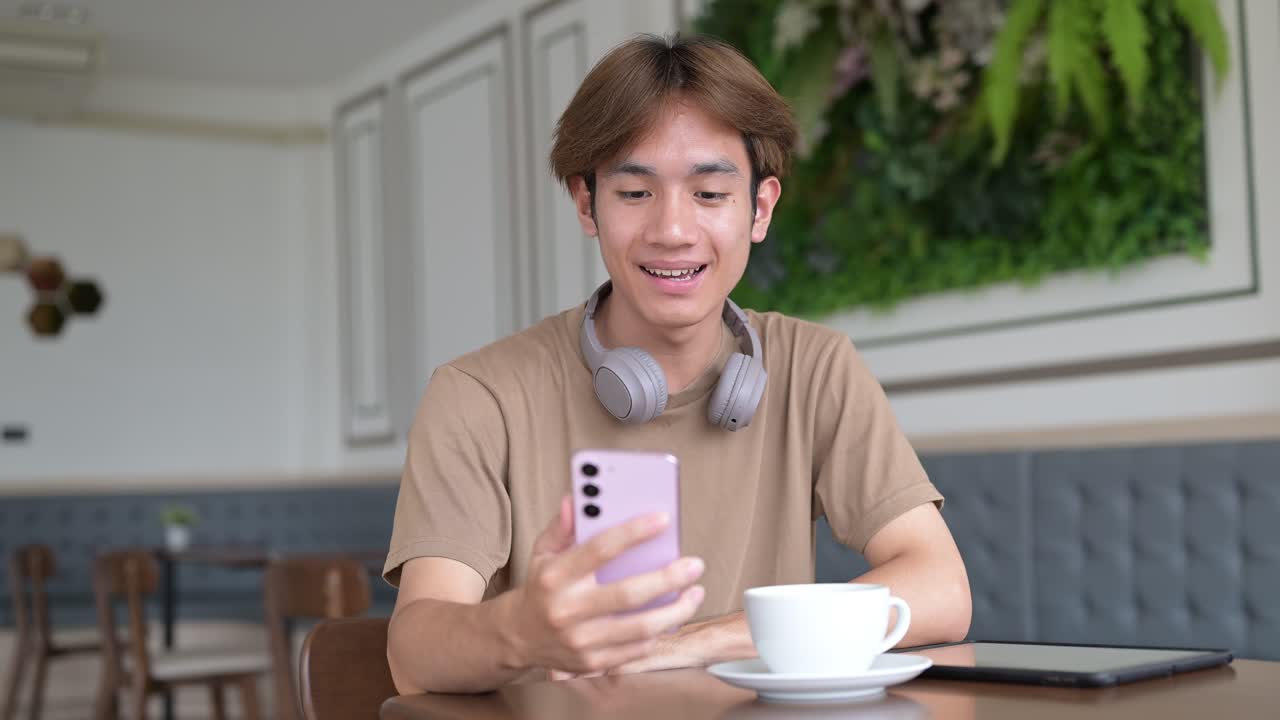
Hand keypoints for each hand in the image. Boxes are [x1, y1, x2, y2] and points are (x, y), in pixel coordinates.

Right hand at [499, 496, 706, 675]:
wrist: (518, 636)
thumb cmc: (541, 587)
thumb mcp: (543, 551)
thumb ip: (563, 526)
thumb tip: (578, 498)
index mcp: (556, 576)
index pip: (600, 550)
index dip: (634, 532)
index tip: (663, 520)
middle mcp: (567, 610)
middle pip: (628, 594)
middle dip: (669, 579)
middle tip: (695, 565)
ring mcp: (580, 640)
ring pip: (640, 628)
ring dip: (676, 611)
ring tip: (696, 593)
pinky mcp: (591, 663)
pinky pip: (636, 649)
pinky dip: (659, 632)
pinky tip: (671, 617)